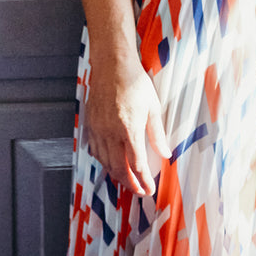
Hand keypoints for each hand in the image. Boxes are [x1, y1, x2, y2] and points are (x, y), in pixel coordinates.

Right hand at [84, 51, 169, 196]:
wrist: (112, 64)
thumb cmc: (134, 81)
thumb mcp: (153, 107)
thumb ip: (157, 134)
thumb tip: (165, 153)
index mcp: (129, 129)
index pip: (137, 164)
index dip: (144, 181)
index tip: (150, 190)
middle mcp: (111, 133)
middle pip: (119, 168)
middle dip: (130, 184)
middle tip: (139, 192)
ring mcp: (98, 129)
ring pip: (105, 162)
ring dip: (116, 175)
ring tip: (127, 181)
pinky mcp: (90, 124)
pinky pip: (96, 150)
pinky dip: (104, 161)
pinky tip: (111, 163)